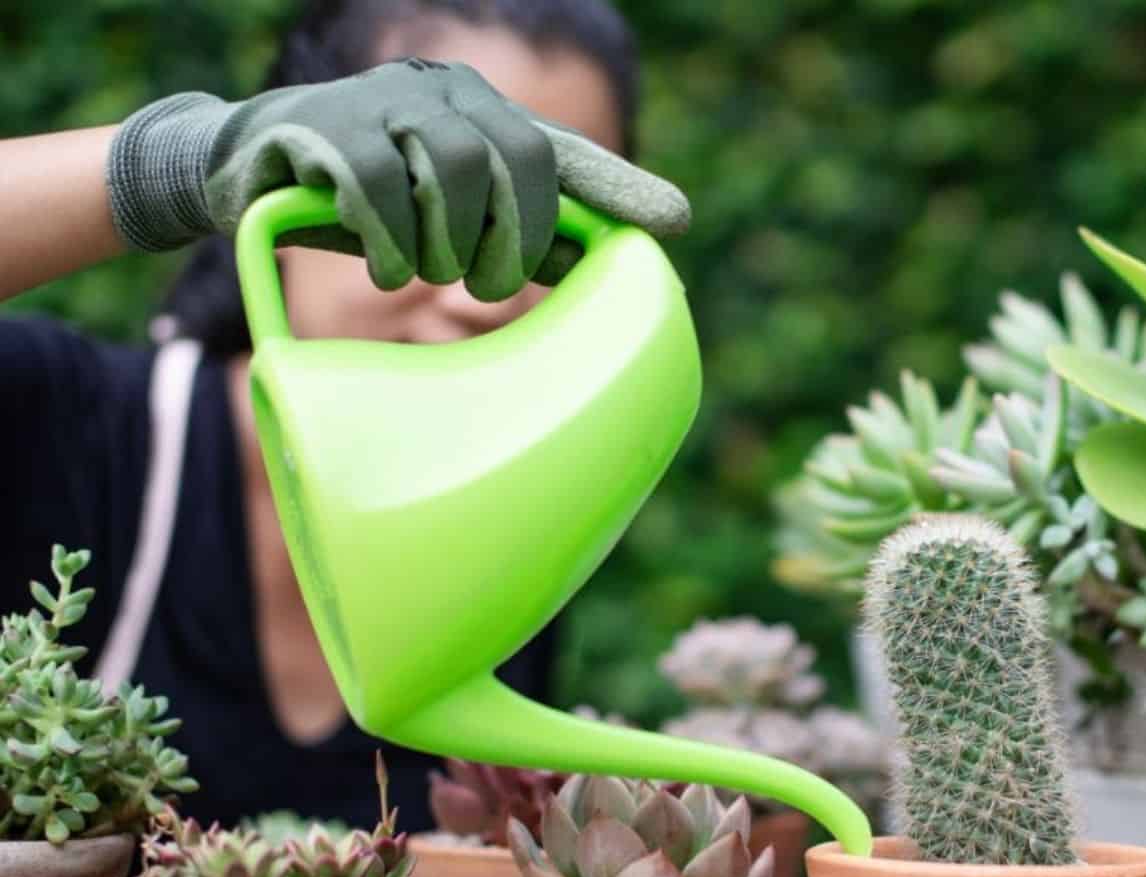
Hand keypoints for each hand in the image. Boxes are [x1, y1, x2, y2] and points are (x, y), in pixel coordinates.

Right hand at [106, 58, 689, 299]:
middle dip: (513, 241)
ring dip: (446, 245)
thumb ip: (501, 231)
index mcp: (480, 114)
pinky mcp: (324, 127)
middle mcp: (442, 93)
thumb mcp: (437, 217)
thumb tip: (579, 267)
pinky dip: (388, 242)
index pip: (561, 153)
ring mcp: (382, 101)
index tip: (675, 223)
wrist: (243, 168)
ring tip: (424, 271)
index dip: (617, 188)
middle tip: (490, 288)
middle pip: (517, 163)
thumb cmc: (361, 203)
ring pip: (452, 172)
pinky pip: (379, 188)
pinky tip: (381, 266)